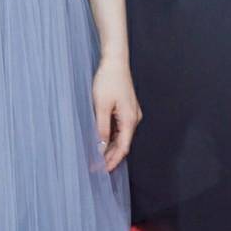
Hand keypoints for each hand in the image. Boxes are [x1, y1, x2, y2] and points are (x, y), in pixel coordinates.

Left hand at [92, 56, 142, 172]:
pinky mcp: (127, 108)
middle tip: (96, 166)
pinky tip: (102, 139)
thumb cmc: (108, 80)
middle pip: (123, 144)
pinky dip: (111, 135)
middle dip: (110, 156)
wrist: (115, 61)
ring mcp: (131, 113)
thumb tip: (100, 146)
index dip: (112, 161)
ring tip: (97, 156)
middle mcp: (134, 119)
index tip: (101, 170)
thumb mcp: (101, 105)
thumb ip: (101, 127)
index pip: (122, 148)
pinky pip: (120, 127)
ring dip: (110, 146)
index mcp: (130, 120)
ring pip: (121, 136)